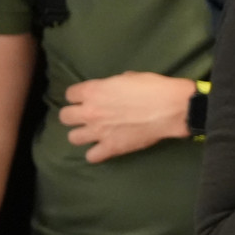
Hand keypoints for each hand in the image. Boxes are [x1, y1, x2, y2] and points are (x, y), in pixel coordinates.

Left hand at [59, 72, 195, 163]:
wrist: (170, 107)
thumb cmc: (152, 87)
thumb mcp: (129, 77)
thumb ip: (113, 85)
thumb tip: (114, 90)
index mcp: (93, 91)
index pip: (70, 94)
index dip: (79, 96)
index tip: (88, 98)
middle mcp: (90, 112)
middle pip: (65, 117)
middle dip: (74, 116)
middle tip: (89, 117)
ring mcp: (98, 132)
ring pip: (73, 138)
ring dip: (83, 135)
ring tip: (95, 134)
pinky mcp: (110, 148)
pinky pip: (91, 157)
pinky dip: (96, 154)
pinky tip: (104, 149)